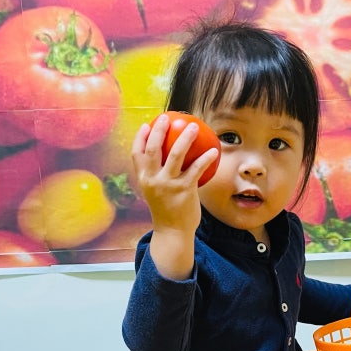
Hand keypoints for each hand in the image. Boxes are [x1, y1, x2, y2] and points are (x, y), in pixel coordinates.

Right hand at [131, 114, 218, 237]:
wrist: (172, 232)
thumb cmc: (166, 210)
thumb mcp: (155, 191)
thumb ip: (158, 175)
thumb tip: (169, 156)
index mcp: (143, 179)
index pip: (136, 154)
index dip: (140, 137)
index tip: (147, 125)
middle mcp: (153, 180)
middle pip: (153, 148)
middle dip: (160, 130)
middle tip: (168, 117)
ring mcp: (168, 184)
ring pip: (175, 154)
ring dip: (185, 137)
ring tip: (193, 126)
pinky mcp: (184, 190)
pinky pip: (196, 169)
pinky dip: (205, 158)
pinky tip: (213, 150)